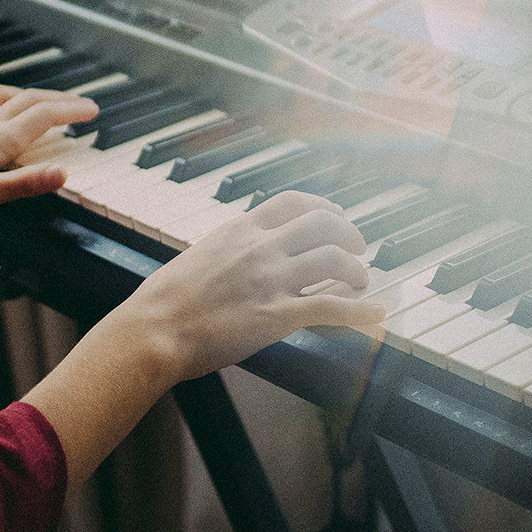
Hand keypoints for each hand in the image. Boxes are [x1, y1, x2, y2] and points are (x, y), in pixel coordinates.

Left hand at [0, 85, 99, 223]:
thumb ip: (27, 183)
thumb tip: (63, 173)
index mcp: (0, 139)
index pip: (45, 116)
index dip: (72, 111)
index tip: (94, 111)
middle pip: (28, 101)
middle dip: (57, 99)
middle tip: (78, 103)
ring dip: (23, 93)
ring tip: (35, 97)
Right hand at [106, 191, 382, 382]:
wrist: (154, 329)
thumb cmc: (165, 301)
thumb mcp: (199, 257)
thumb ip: (228, 251)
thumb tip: (239, 255)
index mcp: (240, 230)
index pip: (293, 202)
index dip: (324, 207)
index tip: (336, 217)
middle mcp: (261, 248)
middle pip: (324, 225)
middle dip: (349, 235)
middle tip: (358, 249)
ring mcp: (271, 280)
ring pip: (335, 261)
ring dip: (358, 270)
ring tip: (362, 282)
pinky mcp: (277, 316)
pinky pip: (332, 306)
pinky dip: (362, 310)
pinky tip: (376, 313)